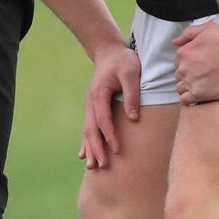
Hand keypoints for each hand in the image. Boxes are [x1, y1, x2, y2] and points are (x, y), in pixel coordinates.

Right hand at [79, 43, 140, 169]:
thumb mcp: (131, 73)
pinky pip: (88, 127)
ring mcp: (90, 104)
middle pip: (91, 128)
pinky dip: (86, 142)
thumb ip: (132, 94)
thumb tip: (133, 118)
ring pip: (87, 130)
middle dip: (96, 148)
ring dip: (89, 148)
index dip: (110, 136)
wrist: (109, 51)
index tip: (118, 150)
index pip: (103, 119)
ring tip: (92, 167)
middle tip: (102, 165)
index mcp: (99, 93)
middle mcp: (91, 101)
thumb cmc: (123, 61)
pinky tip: (84, 155)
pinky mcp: (93, 106)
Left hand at [173, 22, 218, 105]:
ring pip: (180, 88)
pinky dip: (189, 99)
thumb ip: (188, 33)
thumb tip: (176, 42)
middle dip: (187, 76)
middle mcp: (183, 68)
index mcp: (183, 53)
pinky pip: (185, 100)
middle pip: (179, 75)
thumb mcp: (206, 28)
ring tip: (201, 86)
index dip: (187, 65)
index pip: (178, 62)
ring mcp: (190, 82)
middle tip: (202, 76)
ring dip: (187, 88)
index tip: (198, 66)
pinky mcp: (198, 94)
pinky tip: (199, 96)